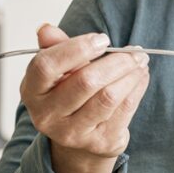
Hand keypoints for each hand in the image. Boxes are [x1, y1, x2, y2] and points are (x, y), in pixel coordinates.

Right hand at [20, 24, 149, 172]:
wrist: (79, 142)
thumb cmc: (69, 95)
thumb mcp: (58, 71)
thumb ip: (55, 48)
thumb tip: (46, 29)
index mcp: (32, 91)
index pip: (46, 66)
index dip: (77, 49)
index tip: (103, 39)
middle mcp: (47, 115)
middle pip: (86, 81)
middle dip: (117, 61)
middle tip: (135, 51)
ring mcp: (72, 133)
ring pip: (109, 96)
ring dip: (131, 74)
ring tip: (140, 61)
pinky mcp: (99, 142)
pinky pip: (124, 109)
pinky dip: (137, 88)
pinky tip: (141, 76)